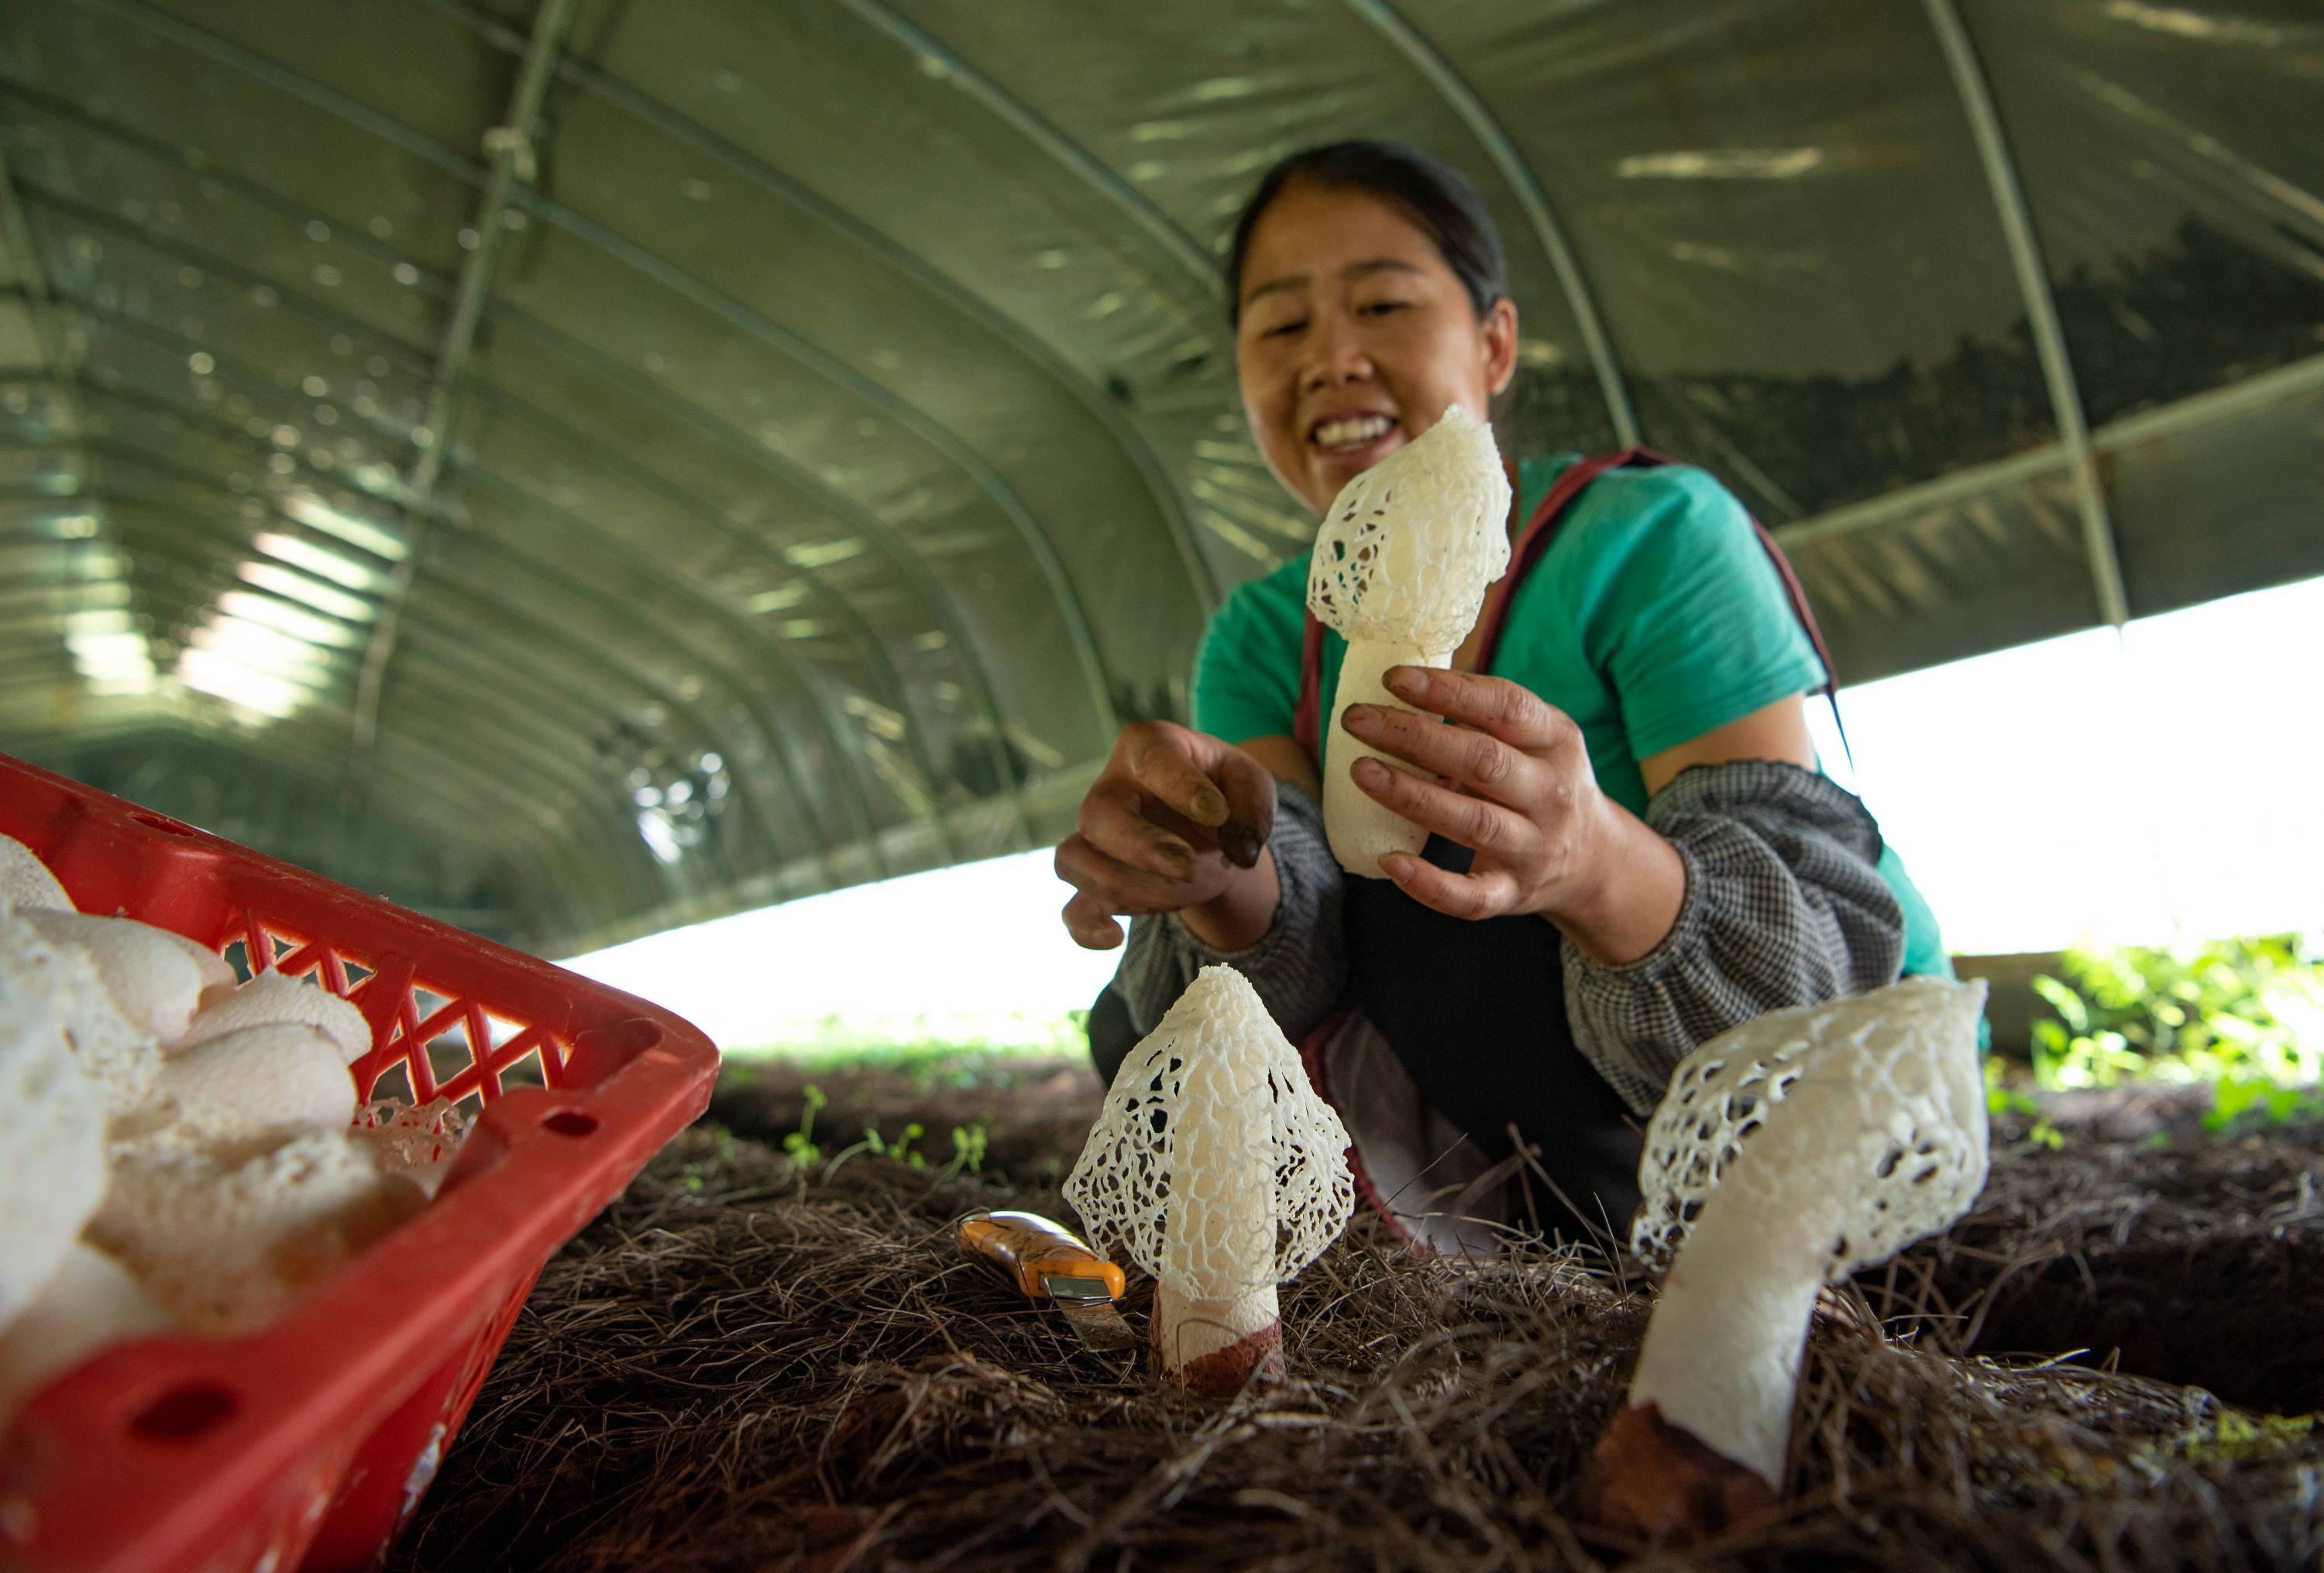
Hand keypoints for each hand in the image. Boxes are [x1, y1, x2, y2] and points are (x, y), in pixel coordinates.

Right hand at [1055, 722, 1276, 950]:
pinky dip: (1086, 929)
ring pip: (1072, 859)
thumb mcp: (1251, 784)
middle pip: (1097, 815)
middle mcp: (1111, 788)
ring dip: (1116, 885)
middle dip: (1140, 847)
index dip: (1181, 788)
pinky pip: (1073, 909)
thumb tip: (1239, 850)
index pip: (1152, 759)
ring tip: (1173, 896)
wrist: (1210, 828)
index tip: (1216, 814)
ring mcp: (1096, 837)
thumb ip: (1252, 806)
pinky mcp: (1099, 882)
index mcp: (1148, 747)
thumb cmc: (1224, 792)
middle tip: (1186, 866)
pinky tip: (1115, 938)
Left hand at [1340, 667, 1611, 922]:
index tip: (1394, 679)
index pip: (1504, 706)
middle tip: (1357, 720)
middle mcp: (1552, 793)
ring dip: (1411, 795)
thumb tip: (1400, 690)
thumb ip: (1485, 717)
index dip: (1448, 690)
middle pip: (1481, 760)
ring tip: (1361, 771)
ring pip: (1471, 821)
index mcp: (1557, 741)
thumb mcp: (1537, 740)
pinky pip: (1470, 896)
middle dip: (1413, 736)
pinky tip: (1389, 861)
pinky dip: (1429, 883)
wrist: (1593, 861)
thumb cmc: (1542, 783)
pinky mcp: (1513, 893)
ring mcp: (1534, 847)